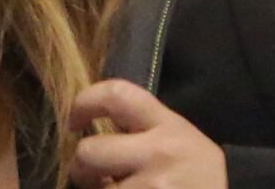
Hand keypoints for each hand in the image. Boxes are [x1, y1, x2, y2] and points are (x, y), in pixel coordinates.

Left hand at [62, 77, 226, 187]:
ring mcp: (156, 187)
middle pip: (91, 151)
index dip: (85, 101)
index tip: (75, 120)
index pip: (117, 95)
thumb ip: (142, 128)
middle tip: (92, 175)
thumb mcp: (179, 140)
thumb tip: (91, 125)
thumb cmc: (198, 176)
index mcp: (169, 125)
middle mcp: (161, 153)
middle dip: (83, 167)